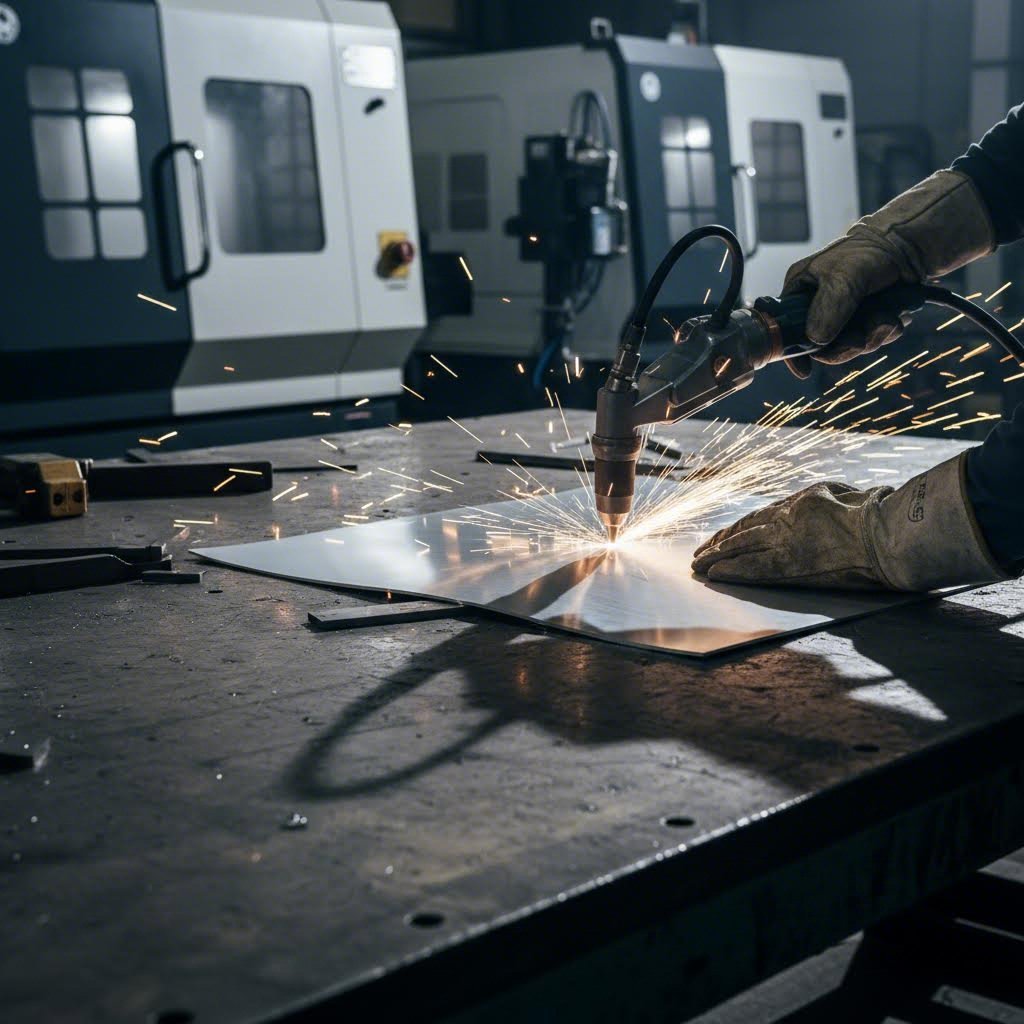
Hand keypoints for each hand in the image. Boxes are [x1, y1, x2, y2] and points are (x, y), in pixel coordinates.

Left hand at [692, 481, 891, 587]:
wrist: (884, 534)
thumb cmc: (872, 513)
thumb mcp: (841, 494)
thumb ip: (818, 500)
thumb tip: (811, 503)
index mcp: (798, 503)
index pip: (757, 518)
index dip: (735, 529)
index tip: (720, 537)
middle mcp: (785, 521)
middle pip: (743, 533)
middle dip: (719, 544)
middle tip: (700, 553)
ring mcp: (785, 543)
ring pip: (741, 549)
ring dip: (717, 558)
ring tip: (698, 566)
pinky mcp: (790, 566)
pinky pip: (752, 568)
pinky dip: (731, 571)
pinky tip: (715, 574)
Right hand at [781, 235, 907, 377]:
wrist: (912, 244)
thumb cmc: (871, 250)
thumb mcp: (843, 277)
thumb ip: (827, 309)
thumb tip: (816, 340)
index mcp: (800, 290)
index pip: (786, 329)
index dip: (793, 352)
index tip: (804, 370)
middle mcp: (818, 304)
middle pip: (821, 345)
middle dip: (845, 346)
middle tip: (861, 339)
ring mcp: (843, 313)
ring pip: (849, 345)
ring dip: (871, 337)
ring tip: (886, 319)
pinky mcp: (867, 317)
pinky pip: (870, 340)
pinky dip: (884, 332)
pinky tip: (894, 316)